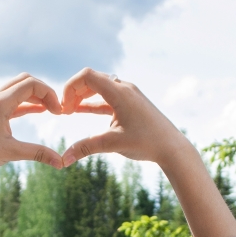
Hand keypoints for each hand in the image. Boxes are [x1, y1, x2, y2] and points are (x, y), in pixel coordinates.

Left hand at [0, 74, 64, 189]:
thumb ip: (37, 153)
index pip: (31, 84)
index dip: (49, 94)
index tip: (58, 112)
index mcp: (0, 102)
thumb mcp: (11, 152)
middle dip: (43, 91)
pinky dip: (26, 104)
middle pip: (25, 81)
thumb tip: (61, 163)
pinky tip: (37, 111)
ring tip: (50, 110)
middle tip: (56, 108)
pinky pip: (12, 101)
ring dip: (35, 96)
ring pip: (17, 89)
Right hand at [58, 66, 235, 236]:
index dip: (70, 87)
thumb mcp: (113, 144)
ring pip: (99, 88)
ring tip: (69, 111)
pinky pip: (107, 98)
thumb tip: (63, 160)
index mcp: (120, 92)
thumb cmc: (147, 144)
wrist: (173, 148)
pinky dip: (93, 103)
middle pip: (91, 79)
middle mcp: (124, 88)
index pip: (87, 76)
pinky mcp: (131, 104)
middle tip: (63, 111)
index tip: (63, 106)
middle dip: (74, 92)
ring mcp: (129, 95)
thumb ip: (86, 148)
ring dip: (83, 97)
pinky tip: (80, 111)